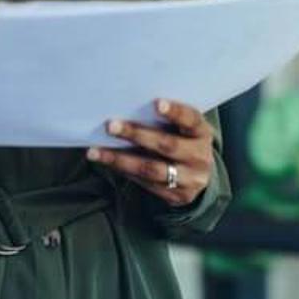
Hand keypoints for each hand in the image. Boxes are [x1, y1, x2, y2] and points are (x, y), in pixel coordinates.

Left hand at [87, 100, 213, 207]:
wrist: (199, 176)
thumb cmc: (183, 140)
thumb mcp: (184, 129)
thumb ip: (166, 120)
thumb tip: (127, 106)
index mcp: (203, 134)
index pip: (191, 120)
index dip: (176, 112)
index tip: (157, 103)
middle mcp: (199, 157)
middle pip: (167, 145)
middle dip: (137, 134)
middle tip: (111, 126)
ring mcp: (189, 180)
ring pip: (151, 169)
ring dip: (120, 159)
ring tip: (96, 152)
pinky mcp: (175, 196)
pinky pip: (145, 183)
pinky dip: (123, 171)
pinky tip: (106, 162)